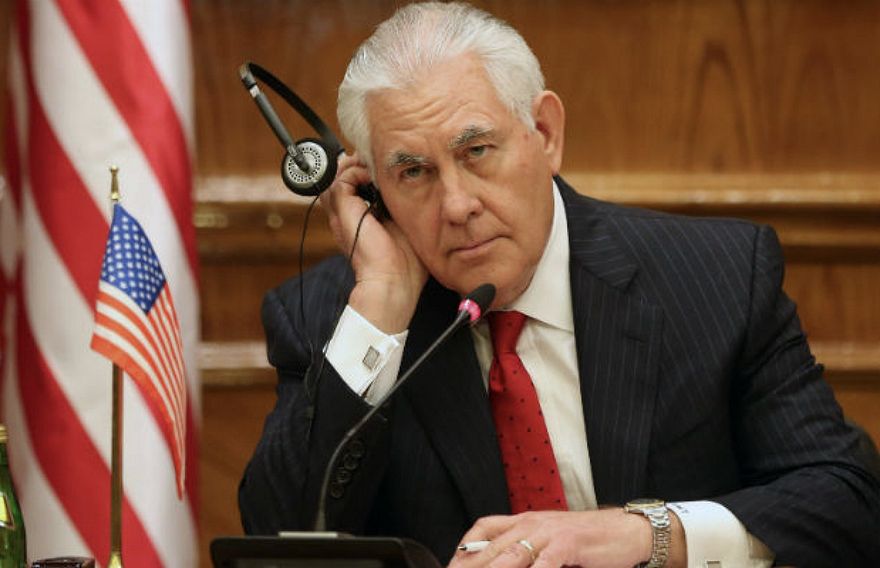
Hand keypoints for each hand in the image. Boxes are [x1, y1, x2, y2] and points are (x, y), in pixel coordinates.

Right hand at [319, 153, 426, 332]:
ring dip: (359, 165)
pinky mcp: (343, 210)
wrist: (393, 281)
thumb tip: (412, 186)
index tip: (387, 168)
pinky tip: (375, 179)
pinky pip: (343, 179)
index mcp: (361, 219)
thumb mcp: (407, 226)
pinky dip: (358, 172)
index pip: (356, 185)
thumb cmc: (406, 263)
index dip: (368, 172)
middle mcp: (348, 215)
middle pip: (344, 176)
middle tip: (381, 163)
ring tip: (378, 167)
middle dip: (361, 164)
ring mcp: (343, 212)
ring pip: (340, 174)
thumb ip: (403, 207)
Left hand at [448, 508, 683, 567]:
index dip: (463, 549)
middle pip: (490, 547)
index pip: (483, 529)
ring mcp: (548, 533)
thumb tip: (498, 560)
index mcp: (524, 521)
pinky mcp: (568, 544)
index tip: (451, 565)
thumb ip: (525, 549)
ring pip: (511, 556)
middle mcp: (531, 524)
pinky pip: (544, 563)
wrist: (627, 531)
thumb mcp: (549, 539)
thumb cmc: (588, 539)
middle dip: (471, 567)